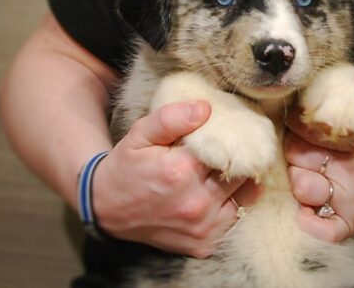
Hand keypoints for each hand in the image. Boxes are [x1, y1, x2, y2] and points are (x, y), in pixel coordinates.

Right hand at [91, 100, 261, 257]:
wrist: (107, 209)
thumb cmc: (126, 166)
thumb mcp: (140, 133)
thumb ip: (171, 117)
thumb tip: (205, 108)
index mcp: (180, 171)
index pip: (226, 146)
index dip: (228, 136)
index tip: (226, 131)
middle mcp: (195, 203)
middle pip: (239, 171)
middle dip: (236, 157)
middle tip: (229, 148)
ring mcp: (201, 228)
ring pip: (245, 195)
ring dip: (240, 180)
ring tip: (226, 168)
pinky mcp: (203, 245)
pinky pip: (236, 218)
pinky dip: (234, 203)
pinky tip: (221, 191)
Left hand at [284, 75, 353, 241]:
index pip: (314, 125)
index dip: (298, 120)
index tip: (300, 118)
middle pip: (299, 153)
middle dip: (293, 146)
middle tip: (301, 144)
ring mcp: (350, 202)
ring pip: (301, 187)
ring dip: (297, 177)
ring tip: (307, 170)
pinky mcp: (347, 226)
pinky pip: (318, 228)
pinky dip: (306, 220)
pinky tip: (305, 208)